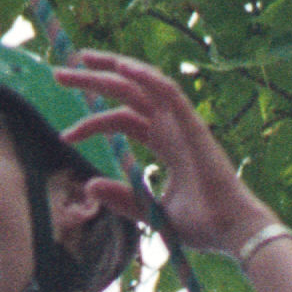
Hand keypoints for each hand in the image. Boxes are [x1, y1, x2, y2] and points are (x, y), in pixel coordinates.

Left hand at [51, 49, 275, 257]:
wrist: (231, 232)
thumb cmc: (201, 224)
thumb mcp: (149, 211)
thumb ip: (122, 198)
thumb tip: (88, 186)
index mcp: (165, 142)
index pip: (123, 116)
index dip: (92, 120)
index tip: (64, 134)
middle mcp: (172, 127)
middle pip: (128, 93)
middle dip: (93, 80)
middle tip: (60, 75)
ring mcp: (183, 124)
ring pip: (144, 84)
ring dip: (112, 68)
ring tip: (80, 60)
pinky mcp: (194, 127)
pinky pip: (169, 92)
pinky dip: (146, 77)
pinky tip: (122, 67)